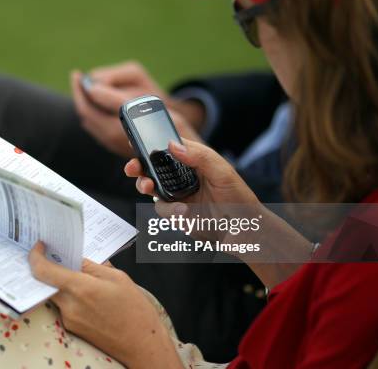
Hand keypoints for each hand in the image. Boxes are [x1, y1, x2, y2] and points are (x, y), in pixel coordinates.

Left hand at [29, 242, 181, 368]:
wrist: (142, 345)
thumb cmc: (135, 311)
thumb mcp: (118, 278)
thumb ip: (91, 267)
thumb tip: (74, 258)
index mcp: (81, 289)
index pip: (43, 271)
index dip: (36, 256)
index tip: (39, 246)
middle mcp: (70, 306)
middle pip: (45, 282)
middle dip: (49, 267)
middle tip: (59, 255)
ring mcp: (69, 319)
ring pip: (55, 293)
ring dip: (61, 281)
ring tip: (78, 273)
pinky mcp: (72, 328)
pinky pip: (64, 305)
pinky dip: (69, 295)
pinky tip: (86, 292)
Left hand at [71, 61, 199, 156]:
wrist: (186, 151)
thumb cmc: (173, 126)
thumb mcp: (151, 108)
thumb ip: (117, 98)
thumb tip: (93, 89)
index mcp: (116, 129)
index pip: (87, 107)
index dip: (80, 90)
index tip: (78, 74)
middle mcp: (111, 139)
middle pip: (85, 114)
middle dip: (80, 94)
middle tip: (79, 77)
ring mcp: (113, 143)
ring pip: (90, 121)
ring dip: (86, 102)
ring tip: (87, 85)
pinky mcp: (117, 145)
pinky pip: (97, 126)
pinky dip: (94, 110)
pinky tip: (99, 99)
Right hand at [124, 139, 311, 286]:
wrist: (245, 233)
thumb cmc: (239, 199)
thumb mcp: (223, 172)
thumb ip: (199, 156)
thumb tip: (173, 145)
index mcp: (193, 161)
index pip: (168, 148)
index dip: (151, 144)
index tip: (138, 143)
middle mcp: (182, 177)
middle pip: (153, 167)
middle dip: (138, 166)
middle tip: (132, 168)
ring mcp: (177, 195)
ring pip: (151, 188)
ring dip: (145, 185)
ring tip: (148, 187)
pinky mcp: (176, 214)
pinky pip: (161, 209)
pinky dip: (169, 210)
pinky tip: (183, 211)